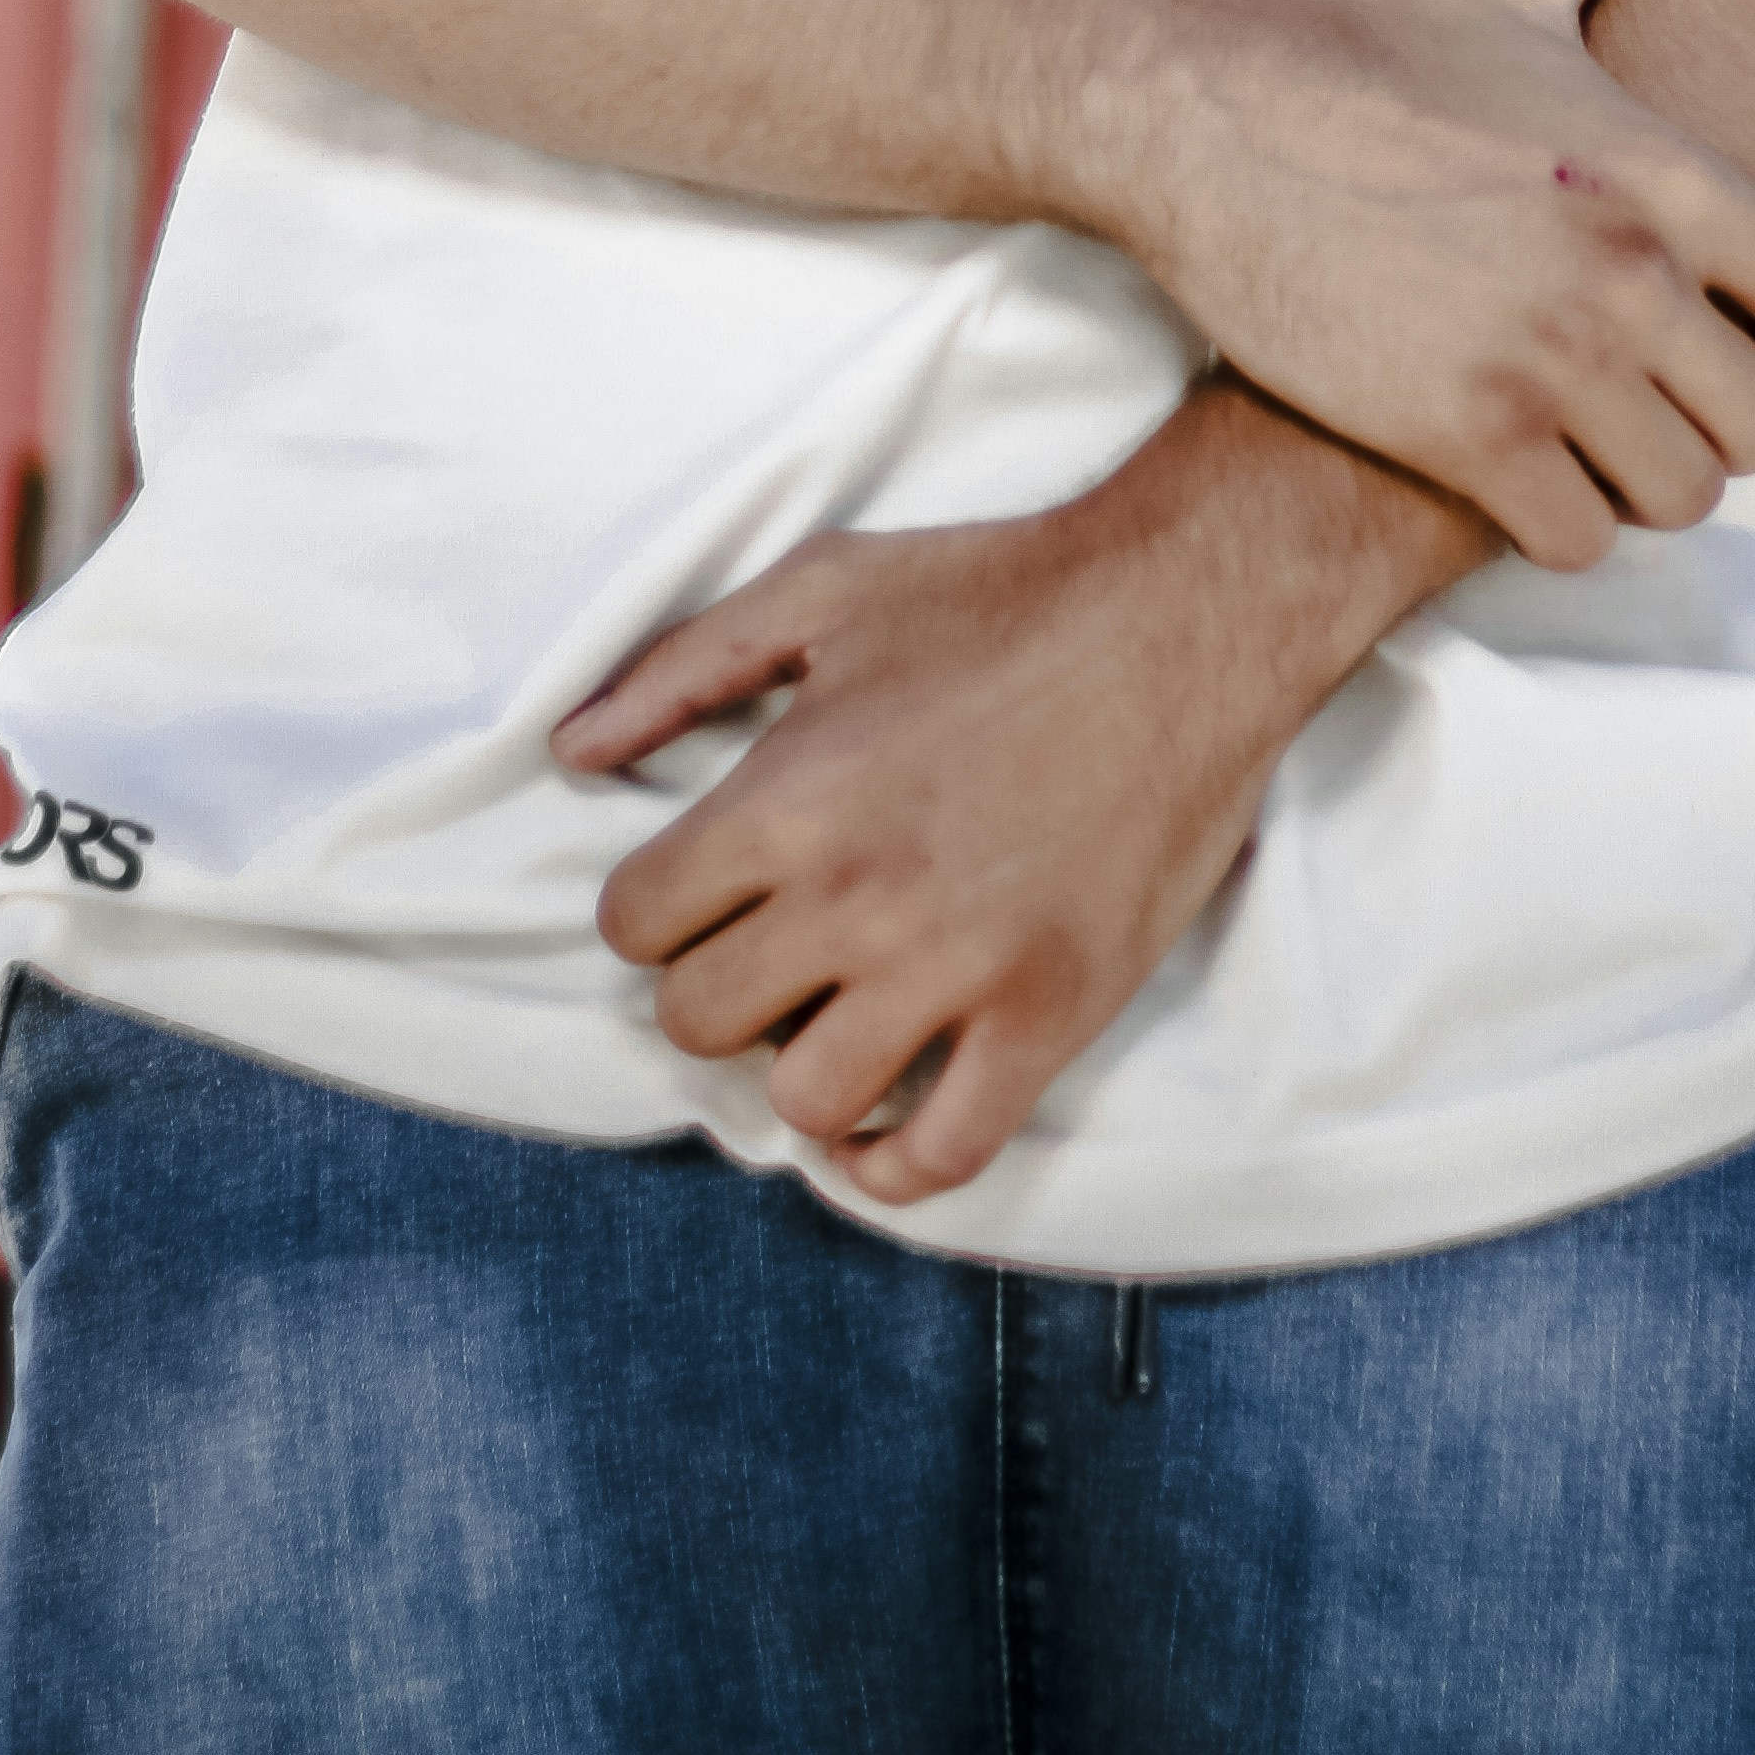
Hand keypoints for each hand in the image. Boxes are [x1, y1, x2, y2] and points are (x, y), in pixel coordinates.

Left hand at [561, 445, 1361, 1201]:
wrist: (1184, 615)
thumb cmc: (998, 590)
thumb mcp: (823, 588)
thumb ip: (681, 667)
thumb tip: (570, 750)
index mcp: (788, 799)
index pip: (638, 925)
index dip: (655, 910)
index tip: (699, 893)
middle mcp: (857, 901)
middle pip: (701, 1019)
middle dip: (716, 985)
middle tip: (766, 947)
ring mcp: (957, 971)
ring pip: (806, 1100)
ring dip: (799, 1067)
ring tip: (829, 1016)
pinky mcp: (1049, 1015)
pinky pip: (944, 1155)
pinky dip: (894, 1166)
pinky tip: (881, 1125)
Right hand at [1107, 0, 1754, 569]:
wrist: (1205, 117)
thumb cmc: (1361, 43)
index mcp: (1661, 170)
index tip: (1741, 323)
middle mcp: (1625, 275)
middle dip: (1723, 418)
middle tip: (1658, 392)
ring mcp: (1545, 364)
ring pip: (1681, 495)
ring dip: (1645, 477)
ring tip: (1594, 434)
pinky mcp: (1457, 435)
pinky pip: (1578, 540)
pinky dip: (1561, 521)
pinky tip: (1518, 467)